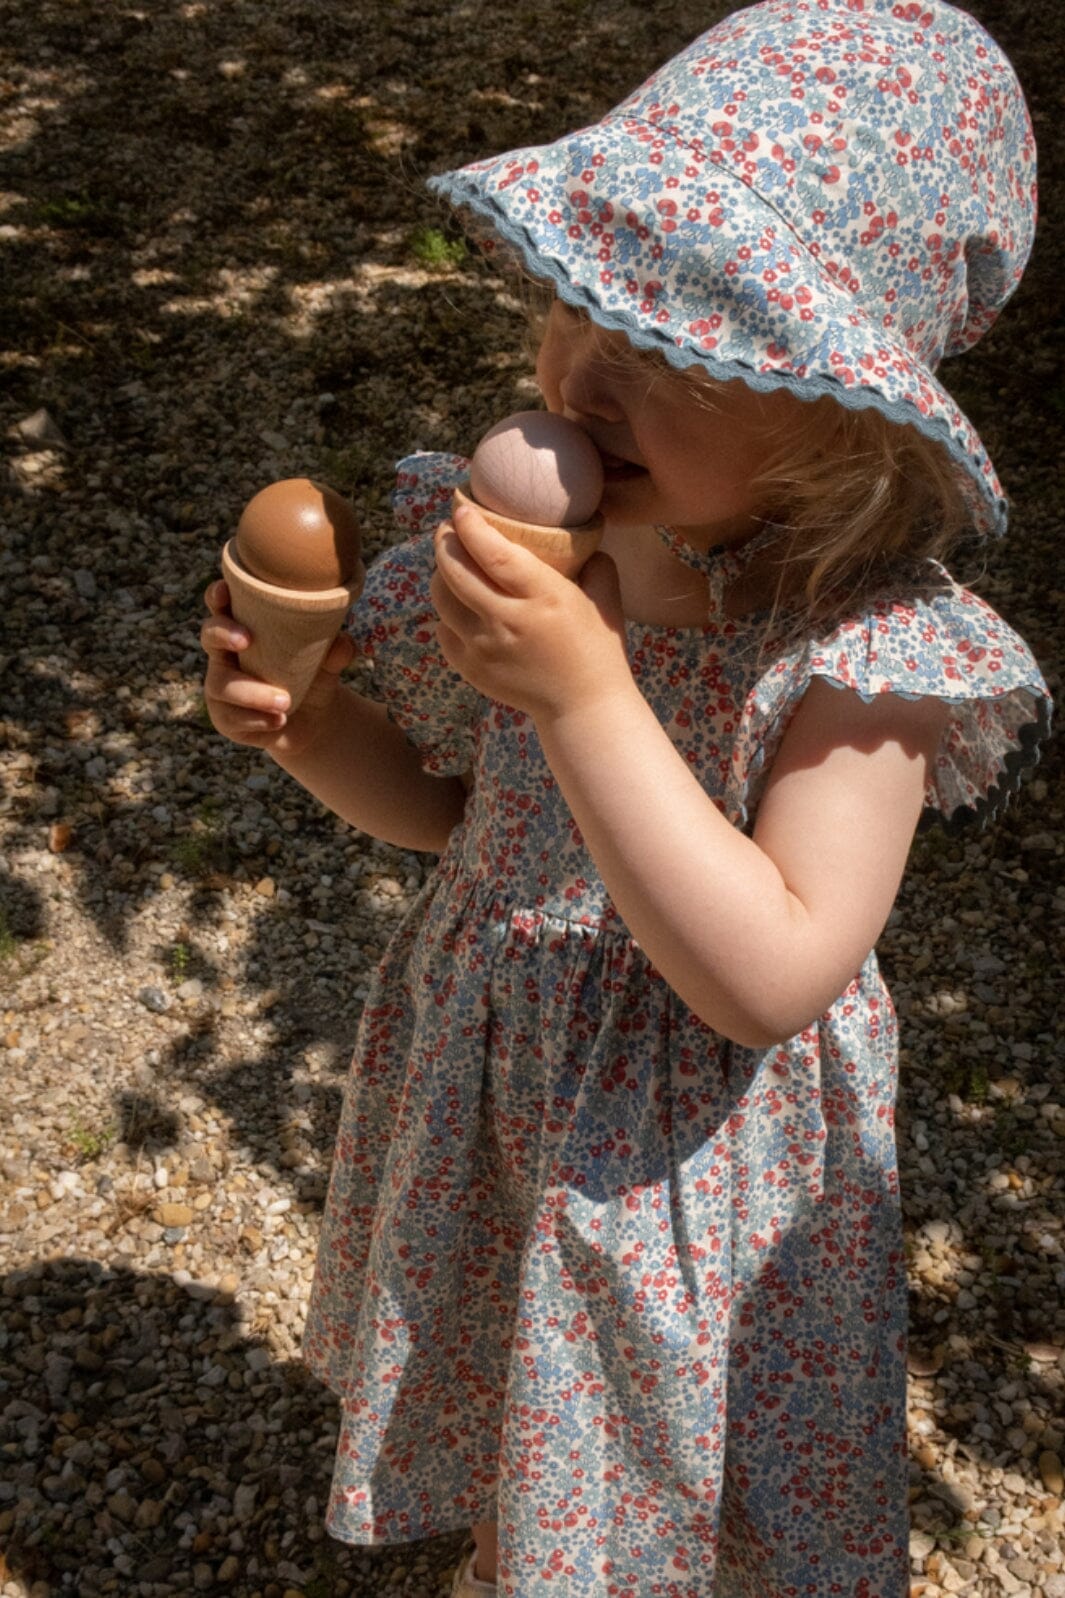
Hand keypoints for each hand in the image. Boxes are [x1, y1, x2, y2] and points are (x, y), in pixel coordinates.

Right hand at [200, 579, 354, 755]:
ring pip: (221, 684)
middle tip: (247, 640)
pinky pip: (232, 718)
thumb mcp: (327, 663)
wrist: (314, 721)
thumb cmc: (311, 677)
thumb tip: (343, 643)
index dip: (217, 595)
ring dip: (252, 692)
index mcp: (244, 629)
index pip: (222, 605)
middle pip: (210, 635)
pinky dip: (258, 720)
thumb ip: (335, 651)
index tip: (226, 590)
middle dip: (224, 633)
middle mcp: (226, 655)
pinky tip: (278, 721)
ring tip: (285, 702)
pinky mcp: (225, 718)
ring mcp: (221, 687)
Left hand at [430, 499, 632, 722]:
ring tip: (450, 563)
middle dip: (444, 542)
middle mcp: (507, 621)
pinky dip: (446, 611)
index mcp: (543, 597)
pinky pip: (443, 629)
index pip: (493, 554)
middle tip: (447, 529)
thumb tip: (580, 536)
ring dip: (440, 574)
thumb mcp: (606, 601)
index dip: (471, 527)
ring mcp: (484, 647)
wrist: (582, 708)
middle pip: (455, 572)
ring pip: (442, 599)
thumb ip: (595, 563)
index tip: (462, 509)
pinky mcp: (471, 668)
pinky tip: (458, 603)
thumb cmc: (597, 650)